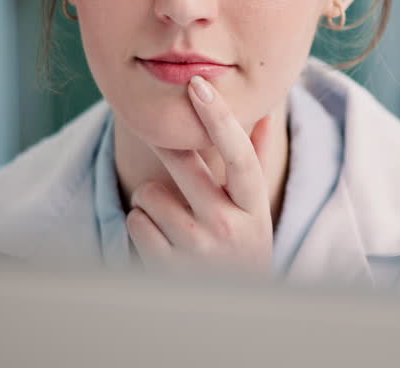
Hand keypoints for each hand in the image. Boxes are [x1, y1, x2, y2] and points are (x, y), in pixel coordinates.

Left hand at [126, 75, 273, 274]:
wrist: (231, 314)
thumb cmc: (241, 248)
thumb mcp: (256, 210)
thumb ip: (257, 160)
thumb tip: (264, 113)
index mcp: (253, 209)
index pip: (240, 155)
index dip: (220, 117)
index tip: (200, 85)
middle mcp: (227, 228)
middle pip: (183, 164)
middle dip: (169, 146)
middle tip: (166, 139)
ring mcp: (195, 251)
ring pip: (150, 193)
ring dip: (155, 200)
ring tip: (175, 219)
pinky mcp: (164, 268)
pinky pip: (135, 220)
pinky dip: (142, 224)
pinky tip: (162, 238)